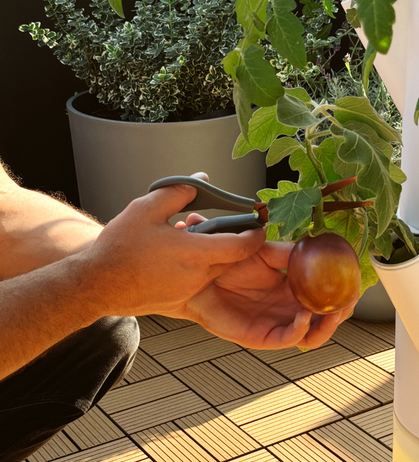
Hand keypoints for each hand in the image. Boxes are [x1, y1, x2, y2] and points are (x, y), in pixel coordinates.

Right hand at [77, 173, 265, 317]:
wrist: (96, 285)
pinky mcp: (180, 300)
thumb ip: (177, 192)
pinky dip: (202, 266)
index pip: (242, 247)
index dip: (256, 234)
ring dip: (217, 253)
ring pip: (217, 270)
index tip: (259, 223)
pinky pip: (201, 281)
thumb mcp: (147, 209)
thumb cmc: (119, 248)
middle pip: (232, 259)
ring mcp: (189, 291)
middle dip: (236, 242)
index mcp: (195, 254)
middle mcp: (198, 276)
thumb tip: (200, 180)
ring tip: (198, 236)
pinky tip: (182, 254)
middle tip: (232, 224)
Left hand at [173, 216, 356, 349]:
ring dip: (327, 324)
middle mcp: (287, 305)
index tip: (356, 280)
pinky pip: (288, 338)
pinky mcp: (261, 336)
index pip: (324, 291)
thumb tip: (315, 240)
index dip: (342, 289)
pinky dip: (301, 330)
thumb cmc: (225, 260)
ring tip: (333, 311)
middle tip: (351, 299)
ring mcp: (276, 321)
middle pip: (324, 315)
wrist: (196, 275)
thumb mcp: (261, 249)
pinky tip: (305, 315)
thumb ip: (288, 249)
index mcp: (291, 284)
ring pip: (312, 332)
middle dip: (342, 310)